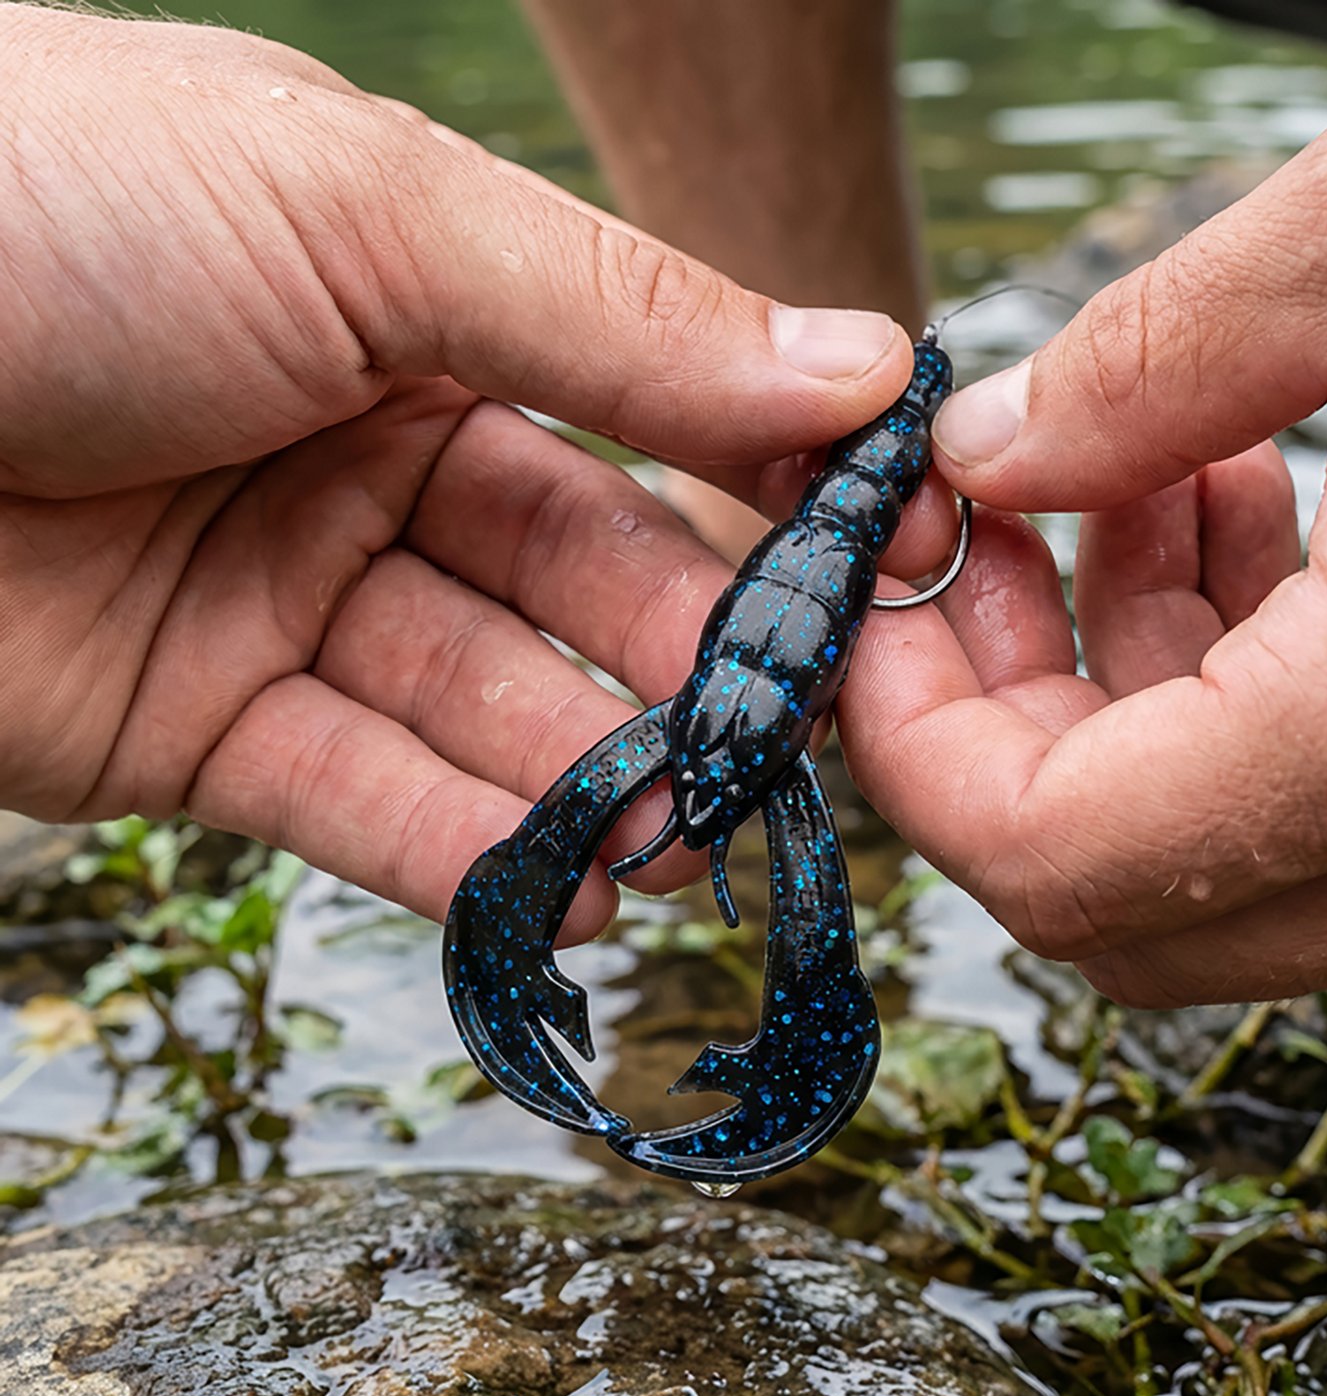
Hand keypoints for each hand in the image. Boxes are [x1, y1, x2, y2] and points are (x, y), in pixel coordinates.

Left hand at [0, 7, 915, 935]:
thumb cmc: (51, 207)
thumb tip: (866, 365)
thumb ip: (621, 320)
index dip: (763, 497)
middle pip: (568, 590)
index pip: (637, 420)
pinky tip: (576, 898)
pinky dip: (469, 855)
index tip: (885, 573)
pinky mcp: (191, 729)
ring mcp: (281, 599)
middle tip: (782, 753)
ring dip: (590, 787)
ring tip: (689, 844)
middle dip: (680, 675)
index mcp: (417, 307)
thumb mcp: (364, 216)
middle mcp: (361, 456)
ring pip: (480, 713)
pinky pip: (358, 799)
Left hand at [837, 45, 1326, 1004]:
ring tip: (1121, 487)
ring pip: (1204, 856)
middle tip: (981, 544)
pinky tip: (1235, 510)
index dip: (912, 753)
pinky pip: (1309, 803)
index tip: (883, 609)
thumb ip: (1141, 369)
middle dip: (995, 727)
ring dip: (1108, 691)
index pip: (1053, 862)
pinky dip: (1219, 687)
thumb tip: (985, 464)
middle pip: (1110, 894)